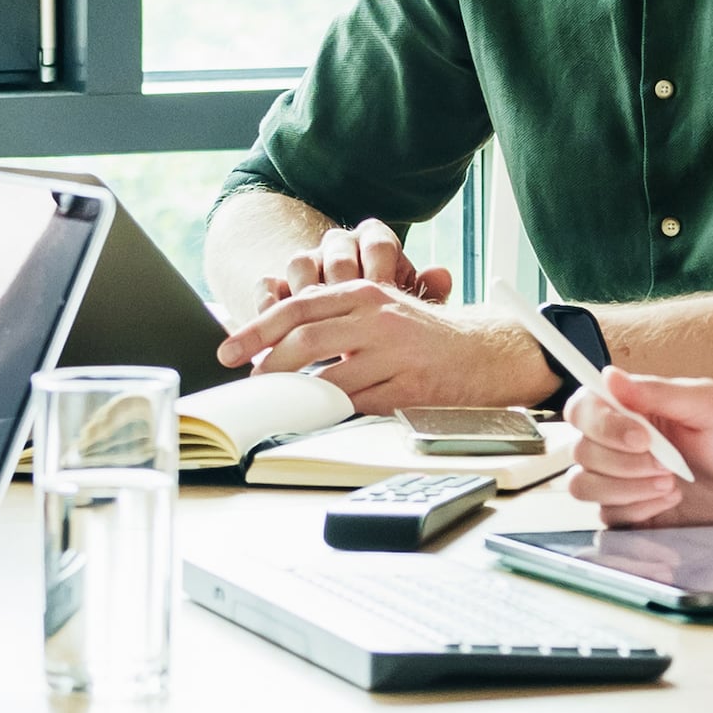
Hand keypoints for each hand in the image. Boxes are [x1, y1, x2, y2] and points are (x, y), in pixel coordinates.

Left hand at [212, 274, 548, 409]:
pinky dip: (333, 414)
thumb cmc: (420, 335)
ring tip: (279, 405)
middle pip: (306, 340)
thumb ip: (332, 318)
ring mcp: (394, 354)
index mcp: (364, 295)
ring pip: (328, 378)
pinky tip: (318, 417)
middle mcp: (377, 319)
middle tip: (246, 384)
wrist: (484, 352)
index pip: (298, 308)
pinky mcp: (408, 388)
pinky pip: (358, 405)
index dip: (257, 329)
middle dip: (267, 365)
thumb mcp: (377, 311)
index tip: (228, 350)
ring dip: (297, 396)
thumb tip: (271, 338)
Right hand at [242, 215, 455, 310]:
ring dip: (306, 295)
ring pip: (300, 263)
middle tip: (352, 316)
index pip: (378, 242)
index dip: (381, 268)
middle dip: (341, 284)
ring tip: (318, 327)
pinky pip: (267, 284)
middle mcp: (338, 248)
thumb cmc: (385, 318)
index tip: (386, 295)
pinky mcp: (275, 287)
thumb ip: (427, 292)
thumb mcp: (408, 304)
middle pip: (336, 253)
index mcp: (373, 244)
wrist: (349, 324)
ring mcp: (306, 265)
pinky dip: (269, 303)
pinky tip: (278, 327)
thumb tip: (441, 274)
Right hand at [566, 366, 712, 527]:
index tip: (642, 438)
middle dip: (624, 463)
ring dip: (627, 488)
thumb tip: (610, 375)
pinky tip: (670, 502)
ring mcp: (622, 478)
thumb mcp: (708, 405)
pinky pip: (606, 516)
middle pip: (581, 451)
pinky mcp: (630, 510)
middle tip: (669, 465)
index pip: (582, 409)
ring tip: (671, 484)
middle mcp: (619, 441)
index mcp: (632, 407)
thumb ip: (657, 392)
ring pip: (584, 486)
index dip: (601, 426)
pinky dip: (637, 510)